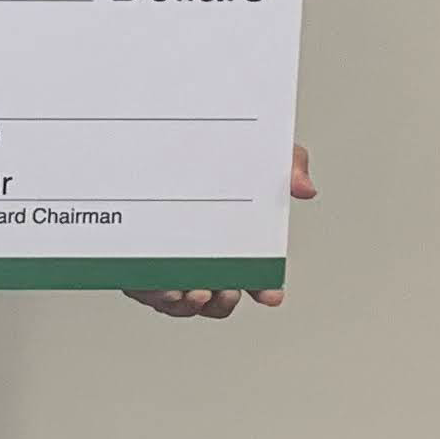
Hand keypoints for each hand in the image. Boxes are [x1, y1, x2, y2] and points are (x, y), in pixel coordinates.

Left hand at [127, 145, 313, 320]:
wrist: (154, 134)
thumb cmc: (210, 151)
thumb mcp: (257, 151)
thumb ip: (288, 164)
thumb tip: (304, 188)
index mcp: (230, 241)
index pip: (253, 276)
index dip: (265, 289)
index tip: (271, 294)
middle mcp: (200, 256)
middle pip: (217, 297)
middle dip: (224, 302)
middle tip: (226, 290)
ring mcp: (167, 262)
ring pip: (181, 301)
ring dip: (190, 304)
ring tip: (197, 290)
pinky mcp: (134, 261)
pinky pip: (144, 290)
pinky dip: (155, 294)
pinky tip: (165, 286)